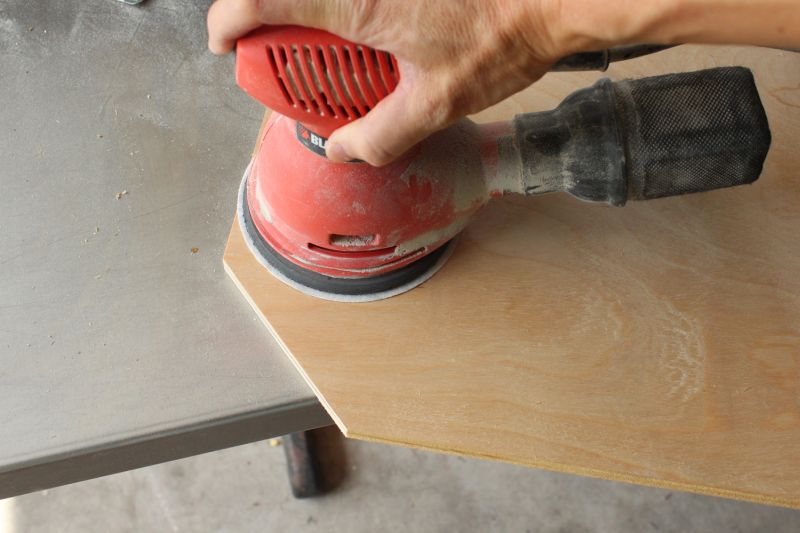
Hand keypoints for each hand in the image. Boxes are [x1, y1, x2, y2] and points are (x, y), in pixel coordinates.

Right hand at [207, 0, 569, 164]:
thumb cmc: (501, 38)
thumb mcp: (435, 105)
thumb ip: (379, 136)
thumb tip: (342, 152)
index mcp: (355, 4)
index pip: (259, 1)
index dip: (228, 22)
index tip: (226, 45)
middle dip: (268, 25)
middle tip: (287, 61)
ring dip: (306, 16)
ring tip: (330, 53)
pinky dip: (341, 11)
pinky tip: (371, 34)